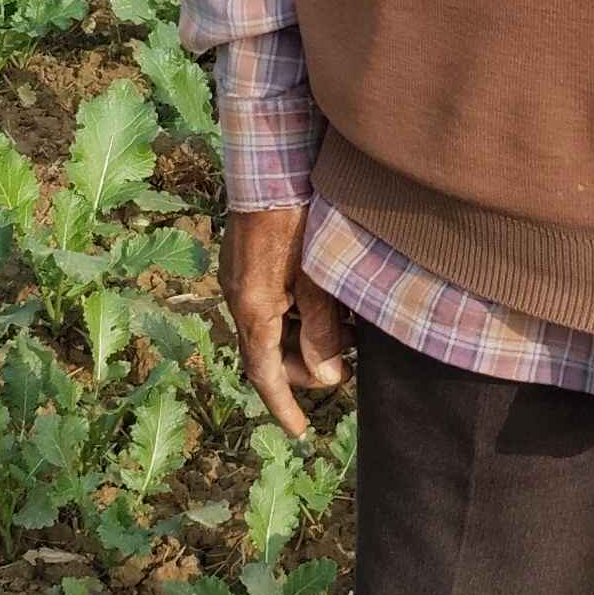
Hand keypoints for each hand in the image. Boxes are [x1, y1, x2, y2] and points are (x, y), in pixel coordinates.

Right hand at [221, 202, 351, 438]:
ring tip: (351, 323)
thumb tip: (327, 376)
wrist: (270, 163)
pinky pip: (275, 303)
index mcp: (253, 308)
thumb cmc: (296, 216)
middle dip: (308, 364)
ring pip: (276, 328)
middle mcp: (241, 298)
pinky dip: (301, 311)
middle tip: (351, 355)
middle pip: (272, 354)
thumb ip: (323, 328)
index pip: (264, 373)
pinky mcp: (251, 264)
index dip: (284, 405)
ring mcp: (243, 280)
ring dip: (309, 336)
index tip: (301, 431)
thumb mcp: (317, 276)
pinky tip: (333, 297)